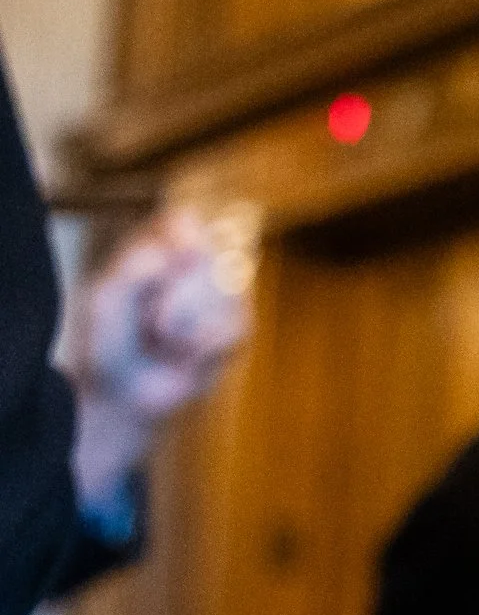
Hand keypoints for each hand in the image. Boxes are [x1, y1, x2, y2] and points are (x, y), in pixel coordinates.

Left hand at [67, 205, 248, 506]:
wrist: (123, 393)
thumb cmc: (108, 341)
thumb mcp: (104, 299)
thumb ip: (133, 268)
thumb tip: (175, 253)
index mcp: (159, 248)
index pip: (186, 222)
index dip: (185, 237)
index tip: (174, 258)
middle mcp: (195, 267)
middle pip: (208, 260)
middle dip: (175, 298)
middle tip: (148, 322)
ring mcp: (222, 298)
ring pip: (224, 295)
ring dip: (185, 327)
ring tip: (163, 341)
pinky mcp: (237, 330)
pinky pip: (234, 329)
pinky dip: (202, 348)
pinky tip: (185, 357)